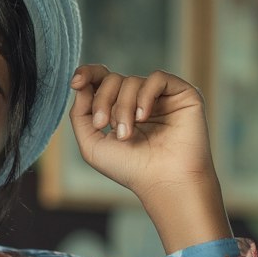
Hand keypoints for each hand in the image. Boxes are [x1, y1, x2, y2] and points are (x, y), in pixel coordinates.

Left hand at [67, 64, 230, 251]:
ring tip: (126, 134)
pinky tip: (143, 117)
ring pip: (132, 80)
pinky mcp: (181, 94)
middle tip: (103, 125)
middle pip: (113, 79)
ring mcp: (161, 97)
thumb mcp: (92, 146)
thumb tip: (81, 86)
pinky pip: (157, 78)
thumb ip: (80, 115)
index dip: (88, 74)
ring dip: (122, 107)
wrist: (164, 182)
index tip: (76, 83)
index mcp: (120, 109)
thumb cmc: (130, 169)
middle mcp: (140, 100)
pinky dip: (144, 96)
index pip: (102, 80)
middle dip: (102, 100)